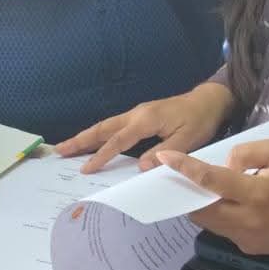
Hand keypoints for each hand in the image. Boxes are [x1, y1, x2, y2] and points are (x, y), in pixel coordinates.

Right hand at [58, 83, 236, 173]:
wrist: (208, 101)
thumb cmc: (199, 120)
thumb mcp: (187, 139)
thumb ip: (164, 153)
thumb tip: (140, 166)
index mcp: (146, 120)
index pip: (118, 140)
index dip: (101, 155)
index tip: (86, 168)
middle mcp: (136, 114)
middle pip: (103, 128)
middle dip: (80, 139)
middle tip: (60, 150)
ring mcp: (137, 113)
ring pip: (106, 125)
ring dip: (86, 136)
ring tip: (67, 146)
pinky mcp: (140, 116)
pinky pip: (114, 126)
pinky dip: (99, 134)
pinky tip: (92, 142)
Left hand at [158, 141, 268, 255]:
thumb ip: (246, 153)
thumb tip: (223, 166)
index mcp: (257, 194)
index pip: (211, 181)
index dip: (185, 169)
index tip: (165, 159)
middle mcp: (249, 220)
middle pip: (201, 209)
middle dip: (186, 193)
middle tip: (178, 177)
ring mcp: (248, 239)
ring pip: (208, 223)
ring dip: (200, 206)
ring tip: (201, 189)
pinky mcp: (250, 248)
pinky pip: (224, 230)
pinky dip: (218, 215)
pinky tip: (226, 203)